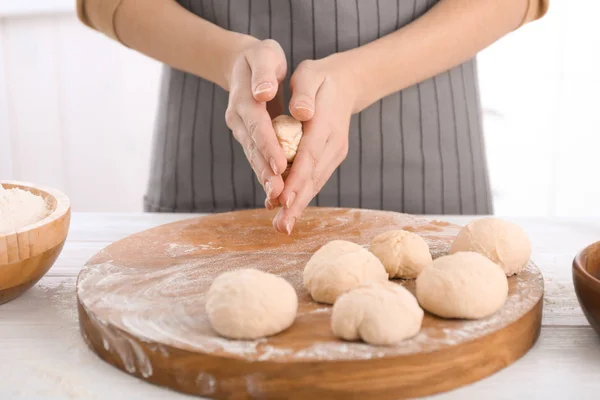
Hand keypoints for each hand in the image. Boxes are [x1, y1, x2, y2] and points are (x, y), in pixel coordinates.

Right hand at [225, 39, 288, 203]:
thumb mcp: (263, 56)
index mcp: (243, 99)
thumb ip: (263, 74)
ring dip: (265, 179)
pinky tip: (277, 194)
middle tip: (278, 193)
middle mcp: (238, 119)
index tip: (279, 165)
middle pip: (253, 148)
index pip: (257, 125)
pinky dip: (266, 175)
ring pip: (254, 158)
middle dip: (266, 171)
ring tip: (277, 200)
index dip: (268, 146)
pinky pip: (258, 159)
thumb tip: (263, 92)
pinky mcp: (249, 138)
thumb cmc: (260, 58)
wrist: (243, 65)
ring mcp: (241, 131)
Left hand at [271, 55, 356, 233]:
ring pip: (315, 182)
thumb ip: (304, 93)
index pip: (309, 156)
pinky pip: (315, 178)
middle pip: (313, 177)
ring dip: (299, 205)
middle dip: (297, 203)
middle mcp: (333, 143)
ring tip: (283, 226)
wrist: (347, 83)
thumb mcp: (310, 75)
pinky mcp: (331, 157)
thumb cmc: (320, 78)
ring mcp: (334, 152)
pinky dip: (302, 194)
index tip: (283, 200)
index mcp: (325, 124)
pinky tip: (288, 209)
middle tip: (282, 226)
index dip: (296, 180)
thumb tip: (301, 112)